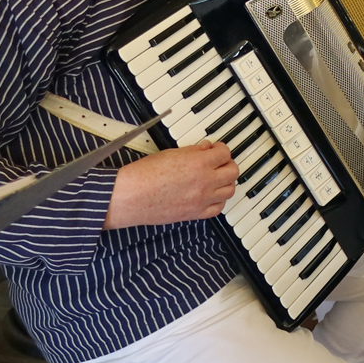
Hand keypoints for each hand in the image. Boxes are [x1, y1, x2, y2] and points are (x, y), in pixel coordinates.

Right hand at [104, 140, 238, 229]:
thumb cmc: (144, 175)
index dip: (221, 149)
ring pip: (229, 191)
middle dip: (228, 164)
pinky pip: (218, 208)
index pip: (225, 153)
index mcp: (199, 163)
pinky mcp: (194, 214)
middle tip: (219, 162)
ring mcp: (201, 200)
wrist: (130, 196)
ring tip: (216, 178)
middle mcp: (204, 182)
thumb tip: (206, 148)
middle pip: (233, 172)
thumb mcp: (171, 153)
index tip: (216, 149)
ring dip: (226, 182)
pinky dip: (218, 201)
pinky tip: (211, 195)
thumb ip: (193, 151)